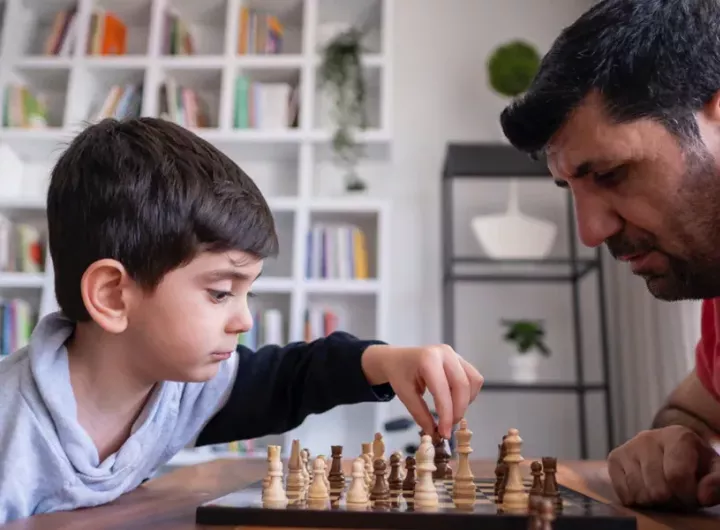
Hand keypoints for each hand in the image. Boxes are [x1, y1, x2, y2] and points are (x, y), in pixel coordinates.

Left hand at [361, 344, 482, 438]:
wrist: (398, 359)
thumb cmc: (399, 373)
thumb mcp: (404, 394)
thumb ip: (420, 414)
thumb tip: (434, 433)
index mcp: (428, 359)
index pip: (443, 391)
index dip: (446, 414)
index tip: (444, 432)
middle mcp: (445, 354)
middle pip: (462, 386)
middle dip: (458, 410)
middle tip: (448, 426)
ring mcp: (455, 355)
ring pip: (473, 381)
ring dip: (466, 402)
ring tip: (451, 412)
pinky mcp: (460, 360)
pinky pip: (474, 379)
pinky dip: (468, 394)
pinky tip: (455, 401)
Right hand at [607, 425, 719, 507]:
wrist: (671, 454)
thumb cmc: (695, 466)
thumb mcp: (714, 471)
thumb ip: (717, 482)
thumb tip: (703, 495)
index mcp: (677, 435)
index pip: (677, 476)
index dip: (687, 495)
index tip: (693, 496)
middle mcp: (648, 437)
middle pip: (657, 489)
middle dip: (670, 500)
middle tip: (676, 495)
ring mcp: (629, 446)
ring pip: (638, 492)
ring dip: (653, 502)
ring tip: (661, 492)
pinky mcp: (614, 458)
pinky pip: (623, 493)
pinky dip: (636, 499)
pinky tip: (645, 490)